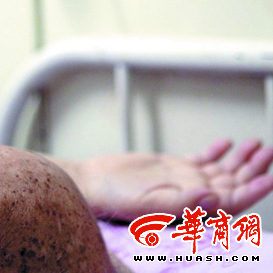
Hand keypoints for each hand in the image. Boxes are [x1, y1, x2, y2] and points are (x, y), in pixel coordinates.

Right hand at [79, 140, 272, 220]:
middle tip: (268, 152)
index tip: (270, 177)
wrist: (97, 181)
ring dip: (238, 158)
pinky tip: (226, 143)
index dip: (252, 190)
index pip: (230, 202)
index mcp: (190, 209)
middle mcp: (191, 194)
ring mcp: (183, 178)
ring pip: (219, 169)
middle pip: (230, 182)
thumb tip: (215, 199)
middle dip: (251, 169)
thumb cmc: (116, 198)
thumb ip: (182, 203)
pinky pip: (200, 159)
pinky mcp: (172, 166)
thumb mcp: (149, 203)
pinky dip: (214, 151)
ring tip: (255, 144)